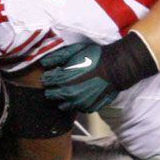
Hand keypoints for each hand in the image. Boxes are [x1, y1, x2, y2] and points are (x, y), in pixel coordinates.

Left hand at [41, 32, 158, 112]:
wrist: (115, 67)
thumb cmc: (95, 57)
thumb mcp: (74, 51)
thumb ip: (57, 57)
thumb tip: (44, 62)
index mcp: (62, 80)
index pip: (46, 81)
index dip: (48, 76)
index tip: (52, 73)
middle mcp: (68, 94)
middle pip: (51, 95)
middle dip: (53, 88)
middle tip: (59, 82)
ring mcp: (79, 103)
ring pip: (63, 105)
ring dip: (63, 98)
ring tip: (70, 89)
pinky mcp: (89, 108)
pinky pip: (77, 108)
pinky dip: (76, 103)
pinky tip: (81, 94)